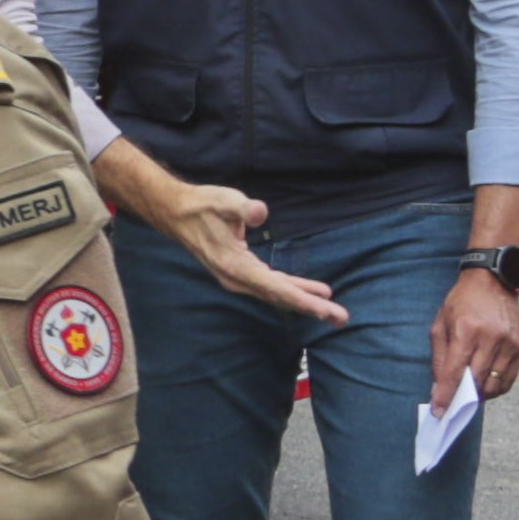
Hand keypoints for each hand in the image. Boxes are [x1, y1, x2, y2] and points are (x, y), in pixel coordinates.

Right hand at [102, 143, 349, 327]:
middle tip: (341, 318)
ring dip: (305, 302)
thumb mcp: (224, 200)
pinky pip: (272, 287)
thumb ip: (243, 208)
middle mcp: (238, 279)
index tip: (324, 307)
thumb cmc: (203, 205)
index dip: (301, 297)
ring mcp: (239, 279)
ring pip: (278, 295)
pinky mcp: (242, 274)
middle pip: (280, 297)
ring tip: (333, 312)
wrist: (177, 214)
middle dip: (311, 308)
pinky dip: (293, 291)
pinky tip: (310, 292)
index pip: (274, 286)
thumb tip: (260, 212)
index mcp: (235, 266)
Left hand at [429, 268, 518, 410]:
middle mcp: (491, 338)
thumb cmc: (461, 303)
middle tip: (452, 406)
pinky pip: (508, 380)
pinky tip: (484, 387)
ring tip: (468, 394)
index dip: (445, 395)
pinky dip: (495, 389)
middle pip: (476, 381)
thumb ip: (439, 357)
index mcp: (467, 330)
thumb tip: (438, 388)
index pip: (455, 372)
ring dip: (479, 395)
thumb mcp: (440, 324)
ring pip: (494, 385)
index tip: (439, 412)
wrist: (493, 282)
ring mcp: (509, 344)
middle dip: (461, 398)